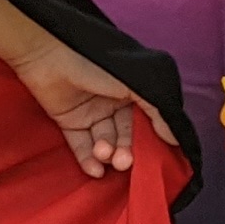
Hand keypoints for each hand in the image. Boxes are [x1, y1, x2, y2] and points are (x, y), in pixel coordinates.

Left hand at [12, 42, 152, 178]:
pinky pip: (81, 145)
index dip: (150, 142)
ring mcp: (91, 112)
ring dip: (107, 155)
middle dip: (126, 151)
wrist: (49, 53)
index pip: (147, 123)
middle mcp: (114, 102)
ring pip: (105, 142)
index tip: (155, 160)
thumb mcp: (137, 84)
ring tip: (105, 156)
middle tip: (123, 162)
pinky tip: (94, 170)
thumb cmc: (97, 64)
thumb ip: (158, 111)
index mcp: (133, 91)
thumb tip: (176, 139)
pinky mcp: (68, 120)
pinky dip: (88, 160)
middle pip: (125, 136)